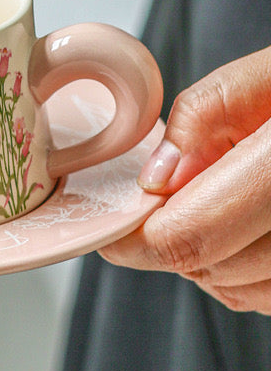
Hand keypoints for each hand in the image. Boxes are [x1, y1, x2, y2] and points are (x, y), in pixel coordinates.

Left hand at [99, 46, 270, 312]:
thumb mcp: (269, 73)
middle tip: (183, 189)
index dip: (136, 238)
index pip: (189, 236)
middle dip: (174, 232)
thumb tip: (157, 177)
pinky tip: (256, 222)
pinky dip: (246, 268)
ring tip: (230, 199)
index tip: (114, 224)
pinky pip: (269, 297)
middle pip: (208, 267)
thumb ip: (205, 113)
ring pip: (237, 291)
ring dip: (211, 254)